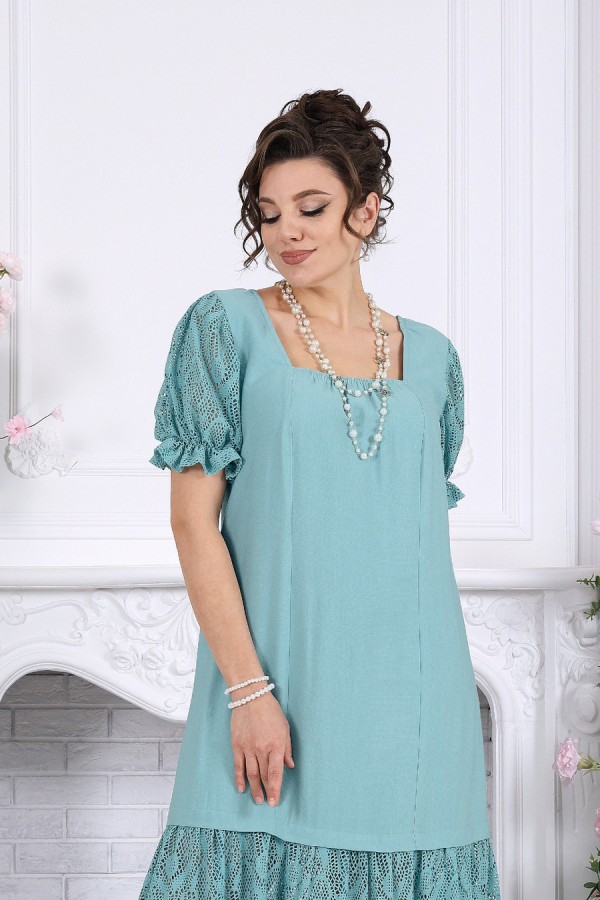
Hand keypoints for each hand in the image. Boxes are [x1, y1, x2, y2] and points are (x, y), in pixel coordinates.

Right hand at [230, 692, 293, 806]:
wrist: (251, 696)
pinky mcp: (237, 745)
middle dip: (266, 791)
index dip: (275, 789)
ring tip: (257, 799)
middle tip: (266, 803)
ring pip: (251, 774)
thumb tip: (289, 766)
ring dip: (254, 788)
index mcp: (276, 745)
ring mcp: (247, 747)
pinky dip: (239, 778)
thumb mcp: (285, 728)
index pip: (275, 773)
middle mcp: (261, 749)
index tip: (274, 801)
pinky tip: (241, 788)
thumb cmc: (271, 711)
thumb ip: (287, 749)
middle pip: (263, 775)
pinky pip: (238, 765)